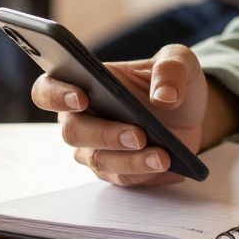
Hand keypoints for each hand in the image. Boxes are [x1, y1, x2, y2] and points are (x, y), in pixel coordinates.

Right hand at [31, 45, 207, 186]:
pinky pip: (125, 178)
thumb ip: (171, 69)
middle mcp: (81, 118)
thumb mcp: (179, 61)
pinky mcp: (116, 170)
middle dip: (105, 134)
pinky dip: (148, 173)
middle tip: (138, 134)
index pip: (47, 89)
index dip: (55, 94)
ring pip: (100, 160)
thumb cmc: (171, 81)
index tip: (82, 97)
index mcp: (84, 82)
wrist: (190, 113)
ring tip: (163, 156)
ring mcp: (95, 148)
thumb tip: (164, 96)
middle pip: (73, 132)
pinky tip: (171, 166)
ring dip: (132, 160)